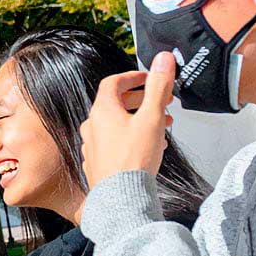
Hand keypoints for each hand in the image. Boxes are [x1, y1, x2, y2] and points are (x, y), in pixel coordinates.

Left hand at [80, 52, 176, 186]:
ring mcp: (92, 145)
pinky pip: (114, 142)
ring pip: (117, 124)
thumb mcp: (151, 117)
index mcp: (102, 111)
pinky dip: (131, 137)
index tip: (150, 78)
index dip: (133, 76)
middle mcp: (92, 126)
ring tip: (162, 125)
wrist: (121, 196)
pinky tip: (149, 146)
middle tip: (162, 102)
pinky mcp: (97, 162)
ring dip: (139, 119)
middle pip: (116, 103)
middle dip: (142, 100)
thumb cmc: (134, 159)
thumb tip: (163, 59)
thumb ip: (158, 87)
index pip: (113, 83)